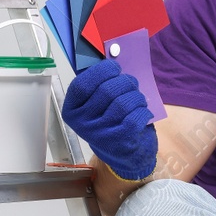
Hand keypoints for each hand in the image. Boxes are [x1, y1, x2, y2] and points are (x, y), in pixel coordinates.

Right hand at [60, 59, 158, 180]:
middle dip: (125, 82)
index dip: (101, 71)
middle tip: (131, 85)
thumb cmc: (113, 122)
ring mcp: (100, 134)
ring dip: (136, 97)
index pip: (82, 84)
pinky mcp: (120, 142)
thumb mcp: (98, 106)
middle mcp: (82, 124)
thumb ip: (99, 85)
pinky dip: (143, 111)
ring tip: (137, 101)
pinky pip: (135, 115)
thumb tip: (111, 59)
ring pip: (124, 102)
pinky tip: (142, 114)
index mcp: (72, 111)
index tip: (114, 68)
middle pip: (107, 90)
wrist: (126, 156)